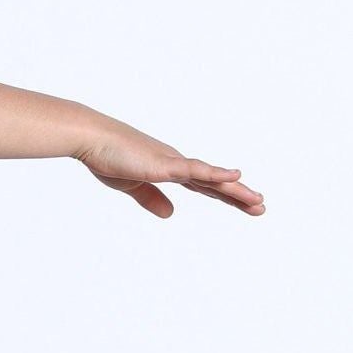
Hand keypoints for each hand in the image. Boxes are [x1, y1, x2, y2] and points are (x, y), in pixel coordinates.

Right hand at [73, 114, 264, 217]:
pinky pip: (194, 170)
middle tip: (261, 206)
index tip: (245, 204)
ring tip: (257, 199)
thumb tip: (170, 214)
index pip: (204, 185)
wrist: (91, 139)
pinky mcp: (164, 164)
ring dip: (235, 189)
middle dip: (238, 195)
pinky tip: (234, 175)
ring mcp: (173, 162)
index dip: (225, 196)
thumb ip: (151, 199)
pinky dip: (215, 173)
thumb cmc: (107, 157)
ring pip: (211, 177)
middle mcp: (178, 163)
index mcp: (170, 170)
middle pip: (214, 183)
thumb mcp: (132, 185)